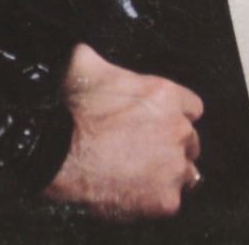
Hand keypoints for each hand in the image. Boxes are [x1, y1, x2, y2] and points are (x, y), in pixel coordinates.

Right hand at [42, 42, 203, 220]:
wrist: (56, 155)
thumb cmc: (70, 111)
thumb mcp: (83, 64)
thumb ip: (98, 56)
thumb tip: (87, 48)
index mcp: (164, 96)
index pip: (191, 107)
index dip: (172, 114)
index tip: (156, 121)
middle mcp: (177, 130)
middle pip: (190, 141)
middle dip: (170, 145)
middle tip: (141, 150)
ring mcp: (174, 168)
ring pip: (185, 173)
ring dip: (167, 174)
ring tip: (137, 175)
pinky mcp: (166, 200)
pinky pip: (169, 201)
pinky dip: (152, 200)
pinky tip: (130, 192)